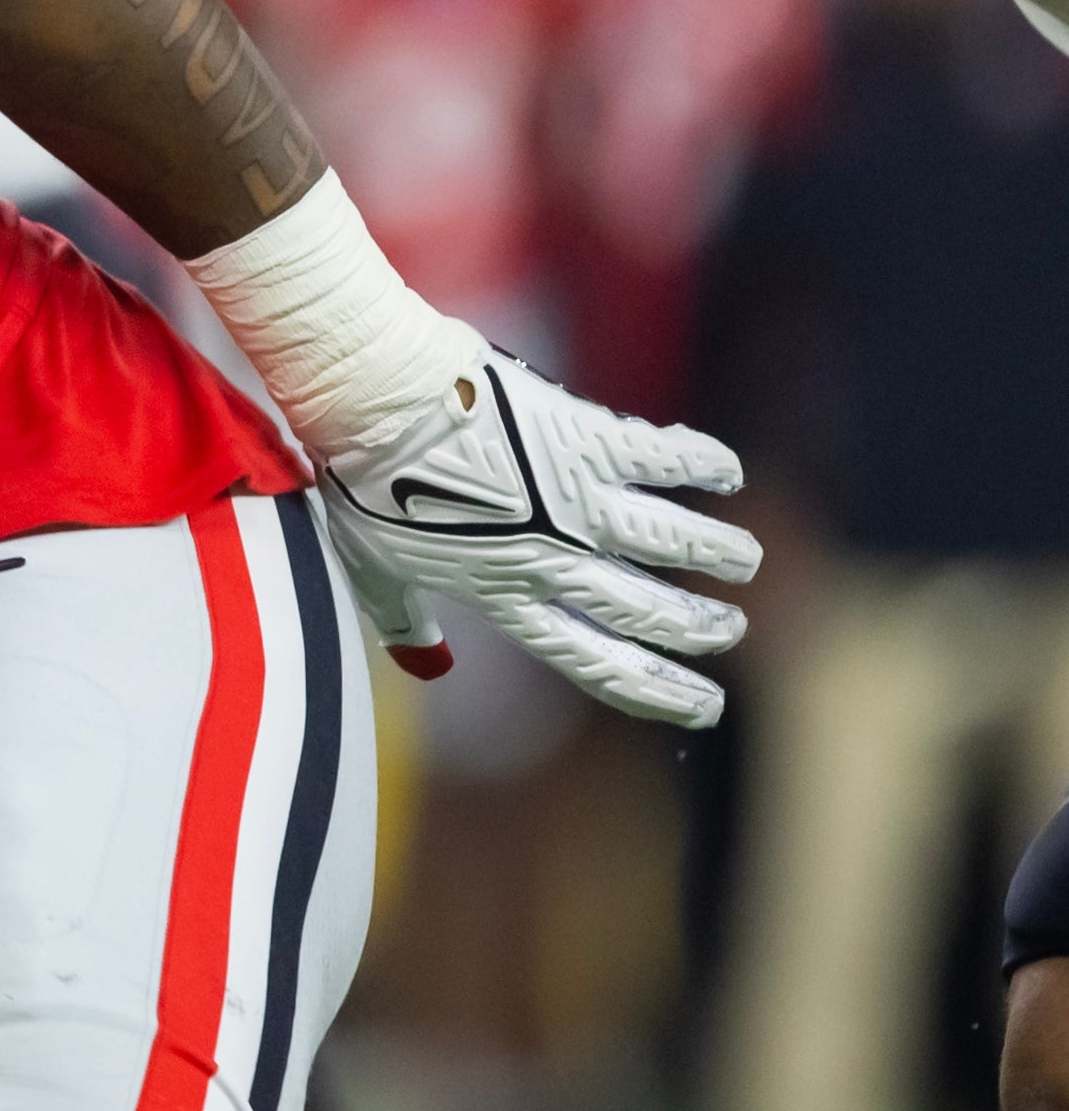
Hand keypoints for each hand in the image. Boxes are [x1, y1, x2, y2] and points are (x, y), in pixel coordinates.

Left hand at [315, 350, 759, 727]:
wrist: (372, 404)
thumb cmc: (365, 486)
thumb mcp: (376, 572)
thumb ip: (408, 623)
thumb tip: (426, 666)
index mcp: (505, 593)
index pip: (596, 660)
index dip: (658, 689)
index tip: (705, 706)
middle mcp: (550, 556)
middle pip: (648, 610)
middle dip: (701, 628)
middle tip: (732, 630)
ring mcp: (571, 499)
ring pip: (672, 542)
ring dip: (718, 553)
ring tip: (745, 560)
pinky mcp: (584, 439)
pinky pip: (665, 459)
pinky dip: (705, 464)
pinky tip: (728, 471)